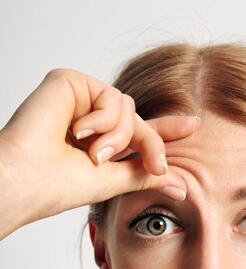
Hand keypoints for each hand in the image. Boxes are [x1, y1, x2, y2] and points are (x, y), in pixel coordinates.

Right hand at [0, 68, 198, 233]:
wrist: (30, 180)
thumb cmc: (61, 185)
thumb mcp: (116, 181)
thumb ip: (147, 175)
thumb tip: (182, 186)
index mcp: (98, 141)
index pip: (137, 133)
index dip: (164, 131)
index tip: (193, 126)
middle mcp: (89, 118)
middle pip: (139, 120)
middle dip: (151, 144)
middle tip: (157, 166)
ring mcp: (79, 100)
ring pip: (128, 109)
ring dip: (119, 137)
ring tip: (94, 155)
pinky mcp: (70, 82)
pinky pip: (110, 97)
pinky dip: (102, 120)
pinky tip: (77, 132)